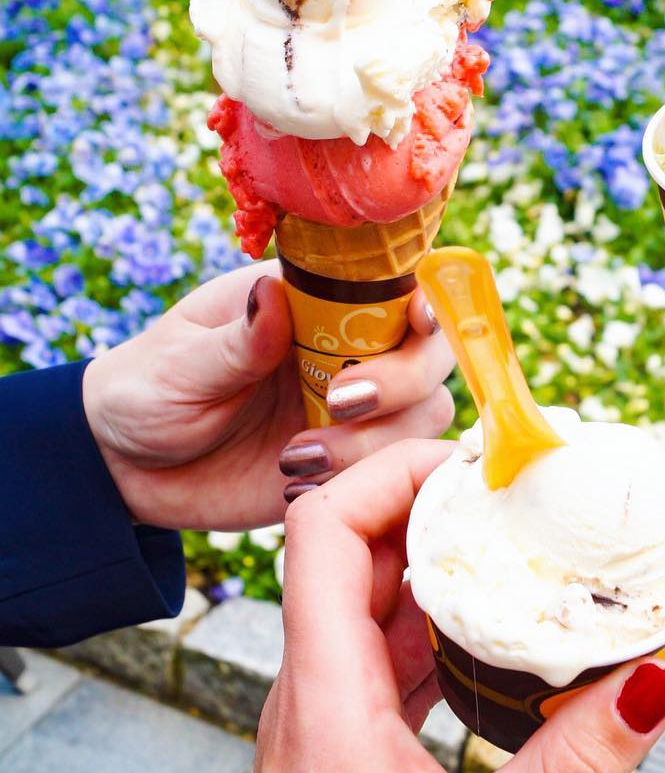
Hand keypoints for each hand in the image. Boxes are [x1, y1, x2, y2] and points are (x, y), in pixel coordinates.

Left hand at [82, 262, 454, 531]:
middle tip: (341, 403)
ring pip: (423, 413)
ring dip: (377, 439)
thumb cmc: (148, 390)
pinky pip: (391, 467)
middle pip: (429, 352)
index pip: (395, 287)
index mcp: (313, 301)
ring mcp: (354, 408)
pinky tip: (295, 484)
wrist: (128, 469)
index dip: (425, 299)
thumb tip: (272, 294)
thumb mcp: (180, 362)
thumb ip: (237, 338)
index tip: (417, 322)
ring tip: (296, 458)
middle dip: (403, 378)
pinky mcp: (348, 461)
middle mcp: (349, 350)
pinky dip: (360, 478)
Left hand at [251, 438, 664, 772]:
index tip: (467, 463)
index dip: (389, 475)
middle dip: (426, 503)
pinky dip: (433, 618)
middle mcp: (311, 696)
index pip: (322, 530)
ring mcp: (327, 719)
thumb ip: (572, 765)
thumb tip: (649, 686)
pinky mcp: (350, 743)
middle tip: (504, 491)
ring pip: (364, 596)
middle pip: (347, 547)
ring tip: (504, 541)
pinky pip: (382, 648)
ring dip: (431, 558)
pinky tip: (488, 630)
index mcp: (323, 702)